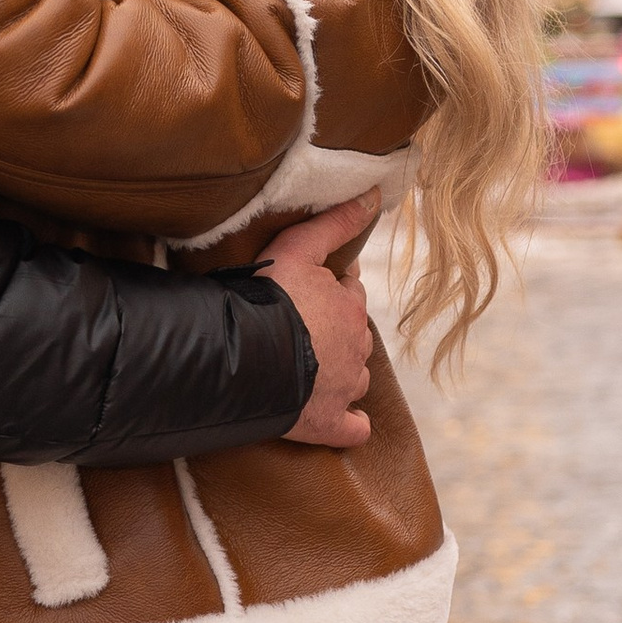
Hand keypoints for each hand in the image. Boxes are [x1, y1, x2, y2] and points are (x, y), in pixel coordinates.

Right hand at [260, 195, 376, 447]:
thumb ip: (335, 222)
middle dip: (337, 332)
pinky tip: (340, 420)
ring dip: (343, 374)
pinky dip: (350, 425)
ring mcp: (344, 389)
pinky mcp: (329, 423)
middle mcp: (355, 348)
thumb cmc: (268, 300)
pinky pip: (353, 429)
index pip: (349, 294)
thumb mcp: (298, 248)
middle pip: (354, 336)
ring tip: (313, 370)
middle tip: (303, 329)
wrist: (248, 358)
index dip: (331, 292)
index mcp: (348, 308)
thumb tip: (374, 193)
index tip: (308, 293)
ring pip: (356, 378)